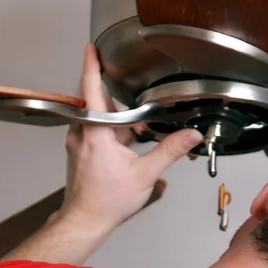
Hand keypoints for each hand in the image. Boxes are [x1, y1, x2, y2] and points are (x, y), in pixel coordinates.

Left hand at [58, 44, 201, 234]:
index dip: (91, 65)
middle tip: (122, 80)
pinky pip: (93, 129)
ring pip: (94, 115)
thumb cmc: (107, 200)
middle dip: (110, 90)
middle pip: (93, 99)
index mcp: (95, 131)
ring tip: (132, 119)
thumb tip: (190, 136)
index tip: (91, 47)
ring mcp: (77, 142)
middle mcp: (81, 132)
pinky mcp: (79, 151)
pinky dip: (109, 128)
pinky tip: (125, 140)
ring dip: (112, 114)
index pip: (91, 88)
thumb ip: (169, 150)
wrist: (85, 220)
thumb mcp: (145, 174)